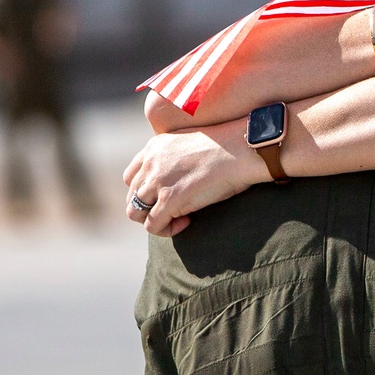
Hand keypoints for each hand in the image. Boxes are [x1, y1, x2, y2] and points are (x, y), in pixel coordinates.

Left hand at [123, 120, 265, 236]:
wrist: (242, 148)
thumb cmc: (229, 147)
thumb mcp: (193, 143)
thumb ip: (178, 157)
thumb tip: (183, 174)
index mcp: (154, 147)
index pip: (131, 176)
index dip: (146, 191)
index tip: (169, 195)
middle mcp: (150, 163)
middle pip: (132, 195)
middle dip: (151, 207)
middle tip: (177, 210)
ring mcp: (157, 181)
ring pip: (135, 213)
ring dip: (155, 220)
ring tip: (181, 218)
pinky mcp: (169, 199)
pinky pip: (152, 226)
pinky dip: (166, 230)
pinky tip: (188, 222)